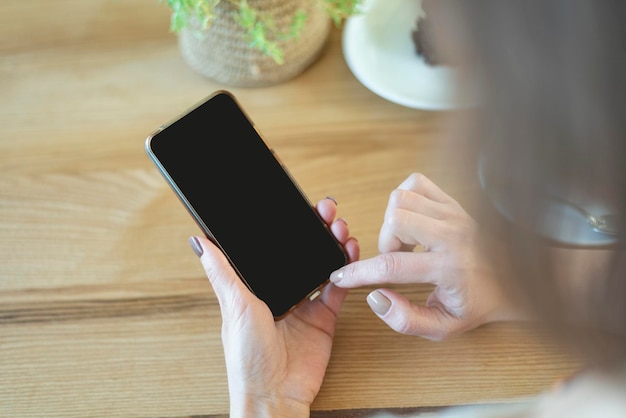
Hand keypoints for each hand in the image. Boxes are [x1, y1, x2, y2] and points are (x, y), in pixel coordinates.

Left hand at [190, 197, 358, 417]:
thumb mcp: (234, 308)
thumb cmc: (247, 359)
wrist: (275, 395)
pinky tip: (349, 255)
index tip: (298, 206)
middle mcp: (282, 292)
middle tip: (327, 210)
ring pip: (323, 265)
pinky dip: (346, 272)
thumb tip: (200, 242)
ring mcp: (304, 304)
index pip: (274, 248)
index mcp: (256, 287)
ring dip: (332, 245)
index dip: (287, 226)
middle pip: (302, 252)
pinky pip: (338, 289)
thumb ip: (223, 274)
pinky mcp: (324, 318)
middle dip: (316, 229)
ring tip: (341, 228)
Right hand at [330, 173, 523, 340]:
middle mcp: (452, 235)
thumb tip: (375, 298)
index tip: (341, 276)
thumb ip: (406, 320)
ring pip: (401, 198)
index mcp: (450, 268)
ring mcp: (453, 214)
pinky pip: (415, 183)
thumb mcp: (444, 327)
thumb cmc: (478, 304)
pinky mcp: (453, 202)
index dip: (358, 272)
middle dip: (383, 242)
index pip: (392, 265)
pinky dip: (403, 199)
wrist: (516, 280)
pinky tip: (411, 222)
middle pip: (395, 219)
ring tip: (405, 243)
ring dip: (392, 222)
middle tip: (395, 260)